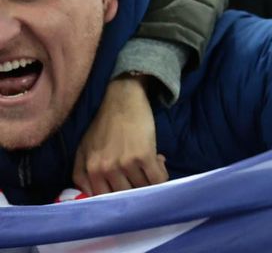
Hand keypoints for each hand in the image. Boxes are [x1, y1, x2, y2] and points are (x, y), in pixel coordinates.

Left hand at [73, 75, 167, 195]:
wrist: (122, 99)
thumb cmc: (103, 125)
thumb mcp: (83, 151)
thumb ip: (82, 177)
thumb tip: (96, 196)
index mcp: (89, 171)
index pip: (105, 199)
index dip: (118, 197)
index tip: (126, 188)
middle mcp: (105, 170)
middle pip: (126, 195)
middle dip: (135, 188)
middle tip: (140, 175)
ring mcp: (125, 164)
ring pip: (143, 188)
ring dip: (150, 180)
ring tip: (149, 166)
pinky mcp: (144, 155)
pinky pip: (158, 178)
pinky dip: (162, 174)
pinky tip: (159, 161)